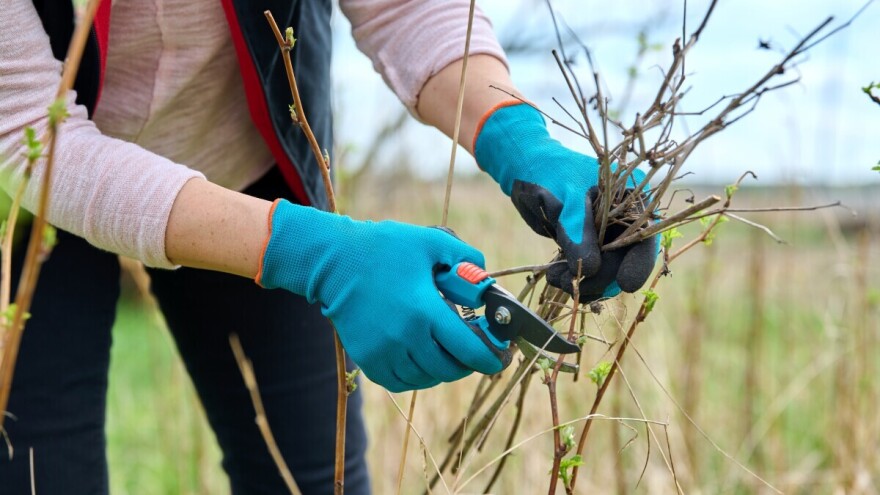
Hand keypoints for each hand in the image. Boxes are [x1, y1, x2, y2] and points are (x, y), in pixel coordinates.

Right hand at [256, 200, 510, 391]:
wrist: (334, 262)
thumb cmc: (384, 248)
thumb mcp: (430, 242)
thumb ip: (465, 258)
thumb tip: (485, 281)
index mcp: (424, 311)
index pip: (468, 350)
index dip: (490, 359)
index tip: (501, 358)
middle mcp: (404, 338)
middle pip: (449, 369)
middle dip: (469, 363)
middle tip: (475, 351)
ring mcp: (383, 352)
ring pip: (426, 378)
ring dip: (443, 369)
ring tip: (448, 352)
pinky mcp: (367, 359)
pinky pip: (401, 381)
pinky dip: (417, 376)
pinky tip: (422, 359)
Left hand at [473, 102, 657, 301]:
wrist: (525, 169)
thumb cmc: (549, 173)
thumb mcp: (566, 200)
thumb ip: (579, 232)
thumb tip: (591, 270)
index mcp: (631, 197)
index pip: (645, 235)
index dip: (640, 261)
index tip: (626, 283)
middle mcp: (624, 218)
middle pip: (625, 260)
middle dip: (601, 277)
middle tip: (572, 283)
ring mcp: (606, 234)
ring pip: (607, 271)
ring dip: (585, 282)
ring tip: (556, 277)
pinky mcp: (588, 245)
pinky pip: (589, 271)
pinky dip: (575, 279)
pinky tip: (556, 277)